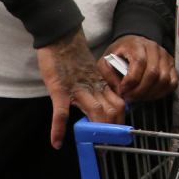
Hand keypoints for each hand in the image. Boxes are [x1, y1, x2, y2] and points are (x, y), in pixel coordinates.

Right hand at [38, 28, 124, 148]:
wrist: (60, 36)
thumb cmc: (72, 54)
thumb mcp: (91, 70)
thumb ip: (99, 84)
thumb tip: (107, 101)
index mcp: (101, 83)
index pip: (119, 103)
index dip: (121, 119)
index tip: (121, 133)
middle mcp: (93, 87)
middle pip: (111, 108)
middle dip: (113, 127)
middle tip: (111, 141)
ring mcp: (77, 88)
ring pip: (94, 110)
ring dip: (97, 128)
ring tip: (97, 143)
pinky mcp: (59, 89)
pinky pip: (60, 111)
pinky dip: (58, 128)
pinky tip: (57, 142)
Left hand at [97, 34, 178, 101]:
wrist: (134, 44)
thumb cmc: (121, 53)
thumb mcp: (107, 59)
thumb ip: (107, 73)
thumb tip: (118, 89)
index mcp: (138, 45)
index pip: (139, 62)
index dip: (131, 80)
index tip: (122, 90)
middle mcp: (154, 49)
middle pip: (153, 73)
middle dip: (140, 90)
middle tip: (130, 98)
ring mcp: (165, 57)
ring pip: (164, 79)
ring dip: (150, 93)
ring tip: (138, 97)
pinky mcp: (172, 66)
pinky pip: (172, 82)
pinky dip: (161, 92)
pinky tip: (149, 94)